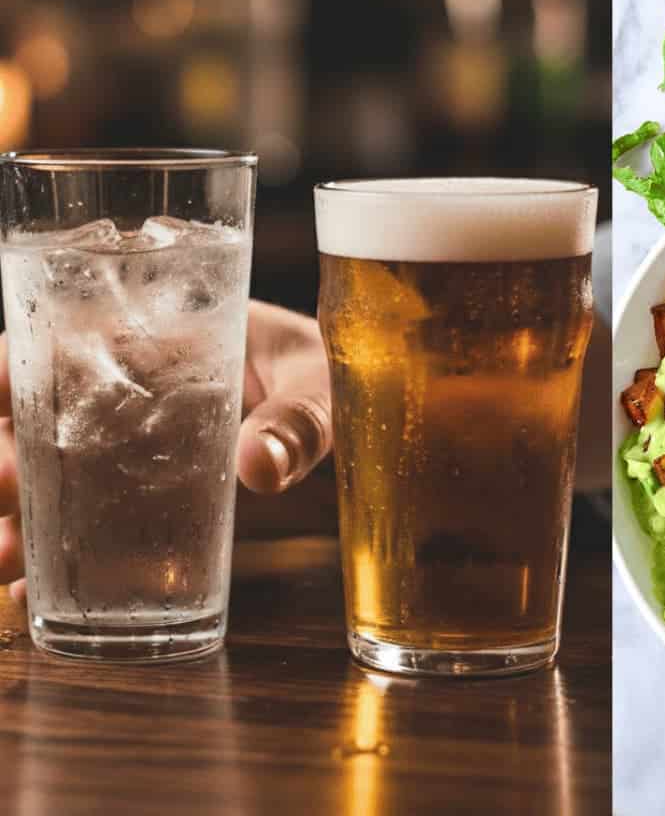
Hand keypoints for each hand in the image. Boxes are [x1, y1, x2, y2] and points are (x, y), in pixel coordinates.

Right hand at [0, 300, 334, 602]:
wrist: (356, 407)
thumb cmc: (325, 373)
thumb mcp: (318, 380)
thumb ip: (300, 418)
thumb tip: (261, 466)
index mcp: (158, 341)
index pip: (64, 341)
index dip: (16, 366)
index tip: (0, 386)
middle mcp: (125, 396)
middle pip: (38, 421)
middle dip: (6, 454)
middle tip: (0, 483)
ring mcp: (128, 454)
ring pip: (47, 481)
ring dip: (16, 518)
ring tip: (3, 558)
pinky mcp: (142, 504)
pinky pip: (84, 532)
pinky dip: (53, 565)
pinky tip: (31, 597)